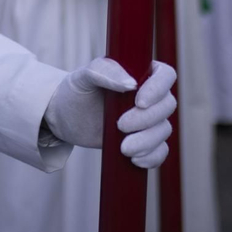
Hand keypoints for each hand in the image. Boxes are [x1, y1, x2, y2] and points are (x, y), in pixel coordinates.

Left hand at [42, 58, 175, 167]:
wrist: (65, 118)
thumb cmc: (76, 92)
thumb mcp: (83, 77)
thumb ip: (104, 72)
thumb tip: (131, 84)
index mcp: (140, 72)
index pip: (165, 75)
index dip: (158, 89)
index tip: (139, 102)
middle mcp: (150, 95)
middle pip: (167, 106)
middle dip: (146, 119)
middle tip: (120, 125)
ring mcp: (149, 119)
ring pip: (164, 130)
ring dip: (147, 141)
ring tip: (124, 148)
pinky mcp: (144, 141)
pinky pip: (160, 151)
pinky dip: (152, 157)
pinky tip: (135, 160)